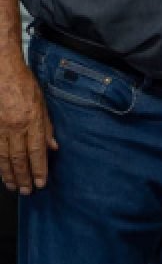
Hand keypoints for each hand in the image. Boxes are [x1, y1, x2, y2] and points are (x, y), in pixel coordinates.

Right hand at [0, 60, 56, 193]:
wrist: (1, 72)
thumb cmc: (24, 84)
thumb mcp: (42, 102)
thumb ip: (47, 126)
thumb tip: (54, 147)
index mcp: (32, 119)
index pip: (37, 150)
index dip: (39, 168)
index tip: (41, 182)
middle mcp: (15, 127)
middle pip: (19, 158)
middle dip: (24, 177)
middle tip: (28, 191)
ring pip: (4, 158)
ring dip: (9, 175)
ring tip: (15, 187)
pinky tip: (2, 173)